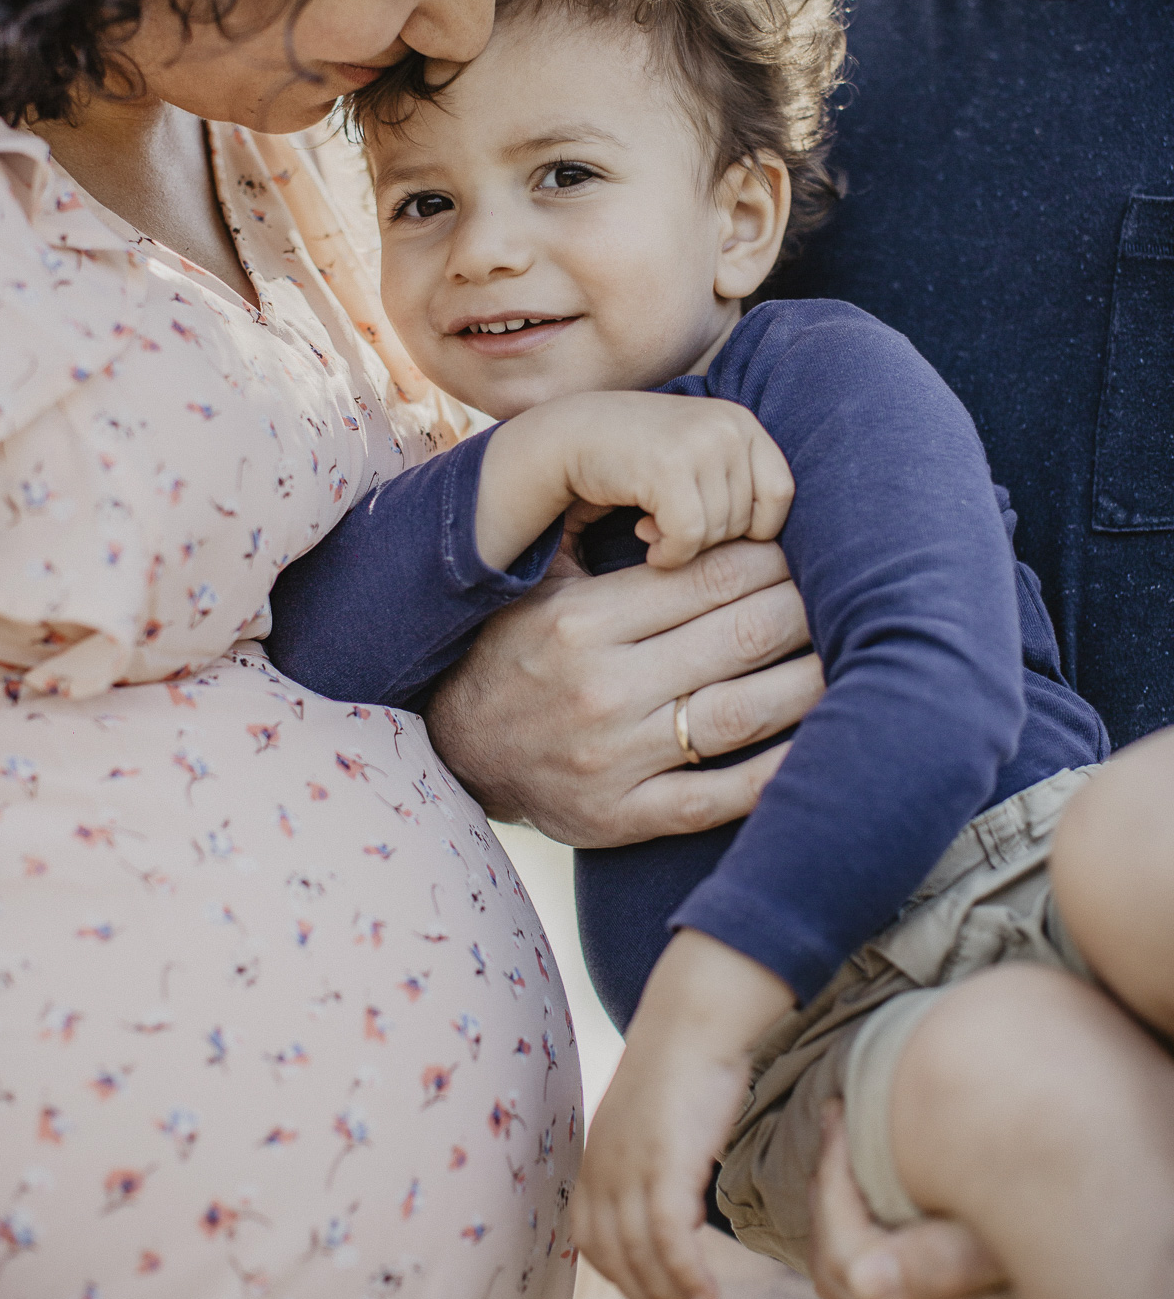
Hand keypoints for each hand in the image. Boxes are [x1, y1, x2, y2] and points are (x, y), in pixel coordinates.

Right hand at [425, 537, 823, 840]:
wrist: (447, 754)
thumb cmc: (506, 652)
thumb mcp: (534, 585)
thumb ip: (595, 537)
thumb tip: (674, 481)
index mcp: (581, 621)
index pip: (706, 576)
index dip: (770, 558)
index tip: (803, 549)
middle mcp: (601, 688)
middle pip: (739, 635)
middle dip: (803, 608)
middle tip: (847, 592)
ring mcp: (615, 758)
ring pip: (743, 712)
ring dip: (810, 682)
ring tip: (852, 658)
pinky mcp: (622, 817)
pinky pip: (719, 797)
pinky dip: (778, 773)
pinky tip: (821, 746)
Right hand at [476, 391, 793, 571]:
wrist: (570, 436)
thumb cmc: (637, 462)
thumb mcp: (698, 463)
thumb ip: (737, 487)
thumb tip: (779, 558)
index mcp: (741, 424)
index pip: (780, 495)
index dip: (752, 528)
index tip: (713, 534)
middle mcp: (727, 426)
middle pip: (749, 519)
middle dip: (710, 540)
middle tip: (670, 527)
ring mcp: (699, 442)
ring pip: (719, 532)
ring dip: (684, 546)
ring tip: (654, 528)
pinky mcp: (668, 465)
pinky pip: (689, 536)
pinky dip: (668, 552)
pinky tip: (645, 539)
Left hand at [572, 930, 791, 1298]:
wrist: (694, 1020)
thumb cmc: (681, 1065)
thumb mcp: (646, 1121)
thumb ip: (644, 1164)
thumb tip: (670, 1211)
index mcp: (593, 1157)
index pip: (590, 1241)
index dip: (621, 1279)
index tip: (653, 1297)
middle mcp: (602, 1167)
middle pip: (614, 1259)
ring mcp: (630, 1167)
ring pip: (642, 1258)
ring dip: (672, 1297)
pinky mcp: (665, 1164)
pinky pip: (671, 1242)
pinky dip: (688, 1278)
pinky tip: (709, 1295)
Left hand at [809, 1104, 1064, 1298]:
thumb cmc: (1083, 1262)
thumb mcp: (1025, 1253)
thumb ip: (951, 1261)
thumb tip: (865, 1277)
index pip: (852, 1256)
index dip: (833, 1179)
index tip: (839, 1113)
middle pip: (840, 1283)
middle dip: (826, 1198)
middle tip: (835, 1130)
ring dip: (833, 1234)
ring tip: (842, 1168)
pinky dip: (852, 1279)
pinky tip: (863, 1229)